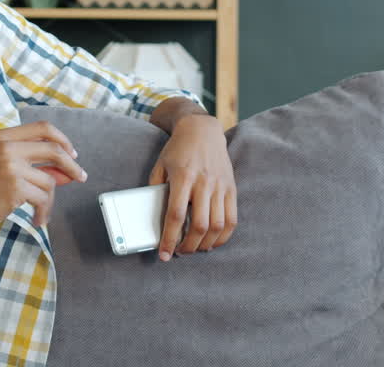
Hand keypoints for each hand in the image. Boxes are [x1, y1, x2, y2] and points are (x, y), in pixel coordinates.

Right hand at [0, 121, 86, 238]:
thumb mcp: (4, 169)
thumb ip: (34, 166)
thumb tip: (67, 173)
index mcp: (3, 137)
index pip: (43, 128)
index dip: (62, 140)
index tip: (72, 154)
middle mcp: (7, 147)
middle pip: (54, 149)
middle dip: (72, 165)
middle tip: (80, 177)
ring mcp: (11, 166)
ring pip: (50, 180)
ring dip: (49, 200)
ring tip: (40, 211)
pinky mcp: (15, 187)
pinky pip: (43, 198)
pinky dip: (43, 211)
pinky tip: (37, 219)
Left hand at [149, 115, 236, 260]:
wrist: (202, 129)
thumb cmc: (177, 149)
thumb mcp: (160, 166)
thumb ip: (156, 190)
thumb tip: (152, 217)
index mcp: (183, 177)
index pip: (175, 215)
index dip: (169, 239)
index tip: (163, 254)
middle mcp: (204, 183)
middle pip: (199, 225)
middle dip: (188, 246)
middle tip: (179, 253)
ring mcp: (220, 186)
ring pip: (217, 225)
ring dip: (205, 244)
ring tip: (195, 249)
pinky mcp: (231, 188)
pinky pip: (231, 219)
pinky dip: (223, 236)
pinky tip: (213, 242)